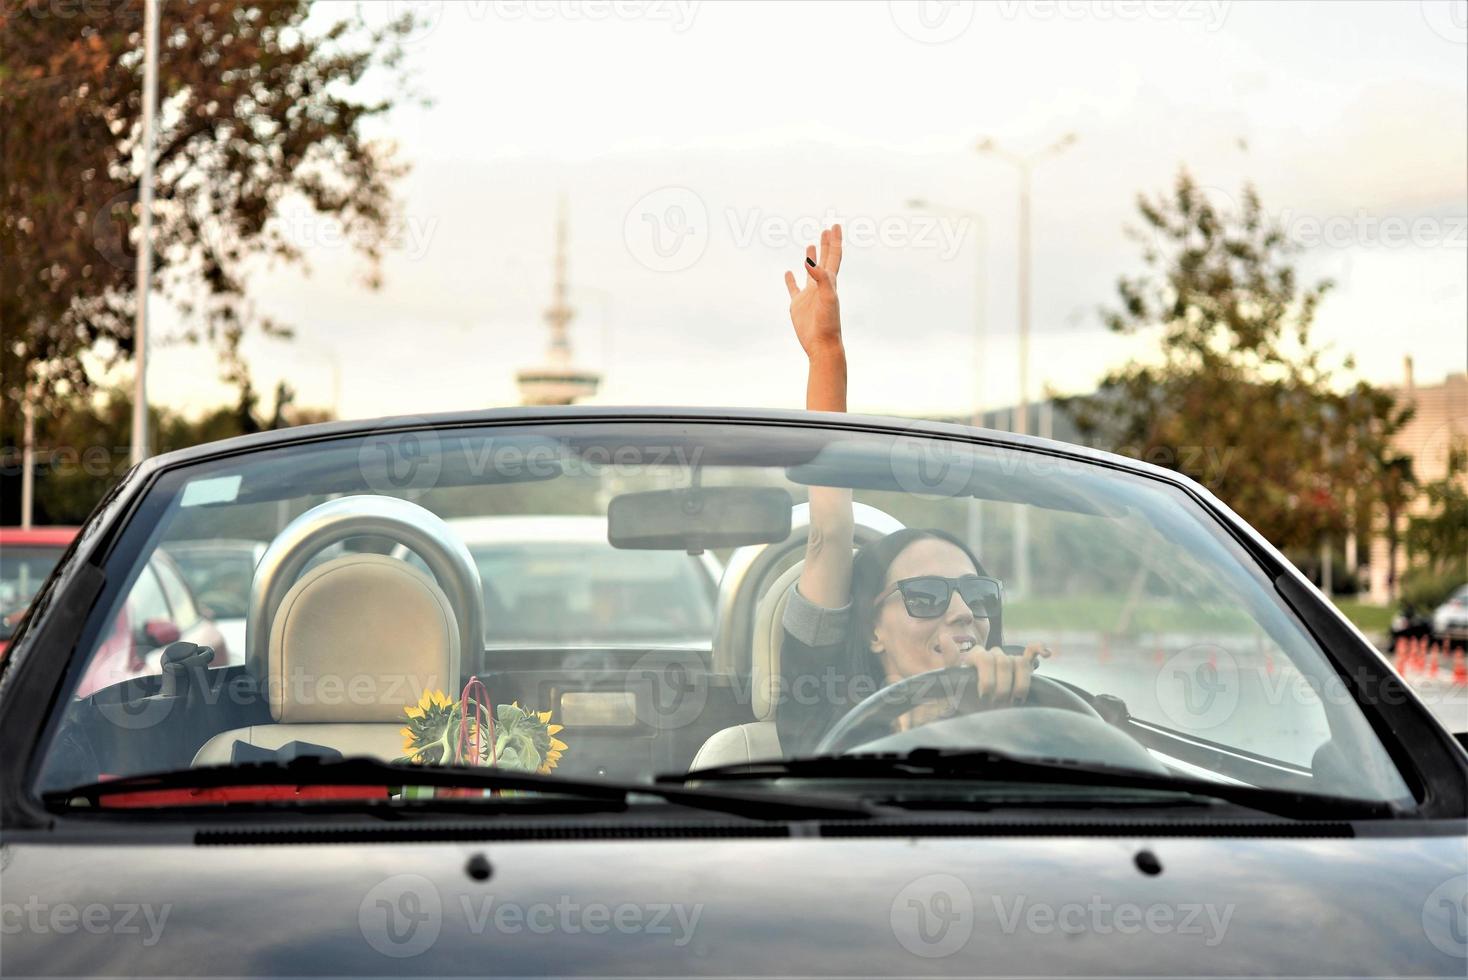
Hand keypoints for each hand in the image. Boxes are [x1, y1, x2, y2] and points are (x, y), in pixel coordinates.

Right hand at [784, 224, 841, 358]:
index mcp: (830, 282)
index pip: (834, 256)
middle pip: (824, 260)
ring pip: (809, 272)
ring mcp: (809, 295)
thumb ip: (821, 278)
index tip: (835, 225)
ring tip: (810, 245)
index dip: (835, 241)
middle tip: (826, 230)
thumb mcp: (827, 298)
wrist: (821, 344)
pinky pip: (793, 288)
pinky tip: (788, 272)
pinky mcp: (797, 305)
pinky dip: (790, 280)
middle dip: (826, 244)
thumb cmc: (828, 323)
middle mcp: (820, 286)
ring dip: (811, 258)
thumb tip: (809, 261)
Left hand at [959, 642, 1051, 704]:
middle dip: (1002, 687)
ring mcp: (1008, 660)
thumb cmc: (963, 699)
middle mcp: (993, 654)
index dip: (987, 679)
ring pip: (1019, 662)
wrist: (976, 712)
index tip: (984, 696)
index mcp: (976, 656)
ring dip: (1019, 683)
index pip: (985, 658)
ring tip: (1013, 700)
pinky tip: (1046, 653)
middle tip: (997, 705)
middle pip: (1003, 662)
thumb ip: (950, 662)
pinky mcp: (1021, 667)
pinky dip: (1039, 650)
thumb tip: (944, 637)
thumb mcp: (951, 684)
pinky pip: (1031, 652)